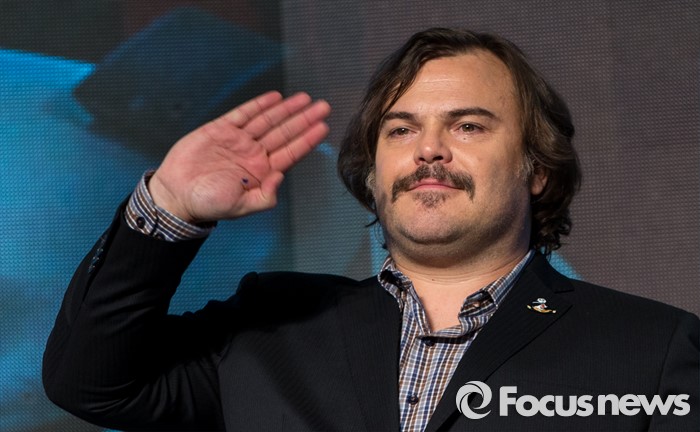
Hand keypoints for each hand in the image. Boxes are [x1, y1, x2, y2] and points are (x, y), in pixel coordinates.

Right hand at [148, 91, 330, 222]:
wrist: (176, 195)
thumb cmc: (209, 204)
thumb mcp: (242, 207)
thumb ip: (265, 196)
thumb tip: (281, 177)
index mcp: (261, 172)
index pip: (291, 153)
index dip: (307, 139)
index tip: (323, 127)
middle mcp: (253, 154)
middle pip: (284, 133)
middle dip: (304, 119)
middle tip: (323, 106)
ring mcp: (238, 140)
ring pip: (268, 121)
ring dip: (287, 109)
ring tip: (305, 98)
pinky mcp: (220, 129)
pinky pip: (243, 114)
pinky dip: (259, 105)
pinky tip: (275, 98)